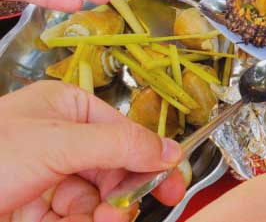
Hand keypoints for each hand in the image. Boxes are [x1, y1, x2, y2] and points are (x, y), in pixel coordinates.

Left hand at [0, 80, 185, 220]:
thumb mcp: (58, 143)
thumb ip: (119, 146)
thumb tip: (169, 151)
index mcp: (68, 109)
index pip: (125, 132)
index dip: (151, 157)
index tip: (173, 183)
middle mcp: (61, 140)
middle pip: (114, 168)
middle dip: (120, 192)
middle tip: (124, 212)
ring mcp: (48, 176)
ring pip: (97, 198)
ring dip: (101, 213)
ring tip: (97, 221)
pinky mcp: (37, 209)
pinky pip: (75, 218)